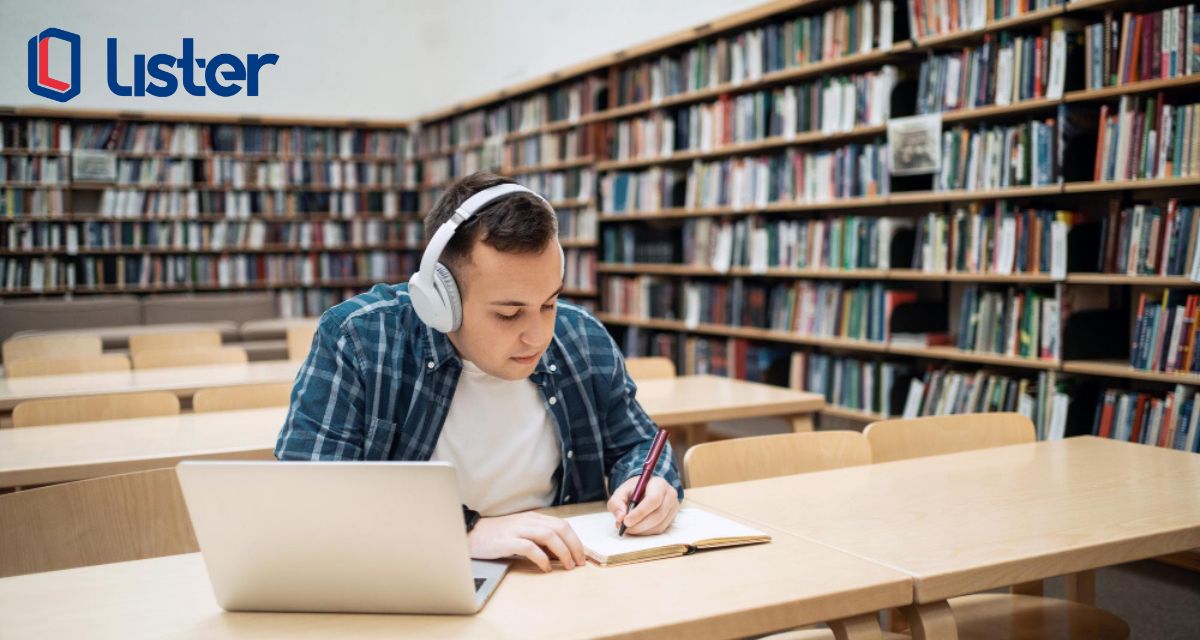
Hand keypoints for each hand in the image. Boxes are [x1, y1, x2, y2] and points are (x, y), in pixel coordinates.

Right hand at [467, 511, 585, 571]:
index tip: (581, 555)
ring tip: (568, 566)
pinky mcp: (507, 541)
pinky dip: (542, 558)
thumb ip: (539, 540)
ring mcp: (517, 529)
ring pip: (549, 535)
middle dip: (574, 546)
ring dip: (563, 552)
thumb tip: (559, 554)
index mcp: (533, 518)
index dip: (575, 540)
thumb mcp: (521, 533)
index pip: (562, 524)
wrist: (471, 534)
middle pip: (560, 528)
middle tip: (580, 562)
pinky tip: (546, 567)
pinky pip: (530, 547)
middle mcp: (528, 520)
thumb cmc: (496, 536)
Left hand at [607, 475, 679, 535]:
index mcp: (659, 484)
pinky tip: (637, 528)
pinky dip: (647, 532)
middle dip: (640, 525)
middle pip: (658, 514)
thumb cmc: (633, 491)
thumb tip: (620, 518)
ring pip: (659, 524)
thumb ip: (617, 503)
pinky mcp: (672, 518)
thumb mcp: (621, 492)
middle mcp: (670, 495)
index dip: (640, 513)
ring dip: (642, 530)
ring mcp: (673, 507)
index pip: (653, 500)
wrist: (645, 490)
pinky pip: (660, 529)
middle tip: (625, 528)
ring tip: (629, 528)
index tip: (626, 521)